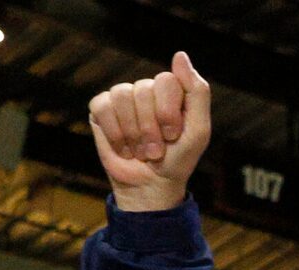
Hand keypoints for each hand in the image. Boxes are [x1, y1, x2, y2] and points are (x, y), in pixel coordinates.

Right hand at [89, 53, 213, 212]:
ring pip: (122, 96)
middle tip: (156, 150)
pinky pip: (103, 106)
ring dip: (133, 132)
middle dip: (150, 127)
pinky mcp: (100, 108)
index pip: (166, 80)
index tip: (173, 135)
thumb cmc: (178, 159)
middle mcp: (145, 89)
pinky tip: (124, 149)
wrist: (151, 185)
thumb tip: (179, 54)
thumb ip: (197, 93)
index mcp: (171, 91)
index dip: (168, 111)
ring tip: (141, 151)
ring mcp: (122, 97)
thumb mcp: (198, 130)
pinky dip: (115, 133)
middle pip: (143, 89)